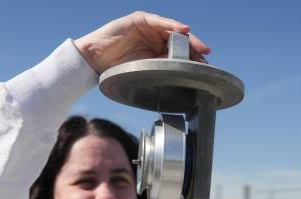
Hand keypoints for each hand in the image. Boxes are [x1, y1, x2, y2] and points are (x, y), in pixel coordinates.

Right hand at [74, 12, 209, 73]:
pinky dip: (172, 25)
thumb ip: (160, 68)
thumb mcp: (144, 71)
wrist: (95, 60)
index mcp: (157, 51)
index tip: (204, 67)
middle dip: (194, 49)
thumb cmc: (116, 68)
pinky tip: (183, 30)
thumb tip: (180, 76)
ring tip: (200, 47)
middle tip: (205, 57)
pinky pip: (160, 22)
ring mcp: (149, 27)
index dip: (192, 58)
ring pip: (173, 30)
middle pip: (180, 41)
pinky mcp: (140, 20)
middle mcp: (155, 37)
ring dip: (188, 38)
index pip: (178, 53)